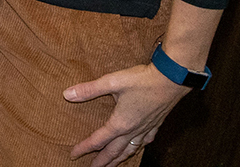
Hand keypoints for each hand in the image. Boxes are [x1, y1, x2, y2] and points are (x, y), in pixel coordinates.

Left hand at [64, 63, 190, 165]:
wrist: (172, 80)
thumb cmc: (142, 80)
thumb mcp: (111, 82)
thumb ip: (89, 90)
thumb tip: (67, 94)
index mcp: (120, 123)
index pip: (98, 140)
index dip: (84, 148)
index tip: (73, 154)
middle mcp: (133, 130)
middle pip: (114, 151)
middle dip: (102, 161)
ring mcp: (146, 129)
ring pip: (130, 150)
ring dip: (119, 159)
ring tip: (113, 165)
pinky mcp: (156, 124)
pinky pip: (145, 142)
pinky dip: (137, 148)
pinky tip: (137, 147)